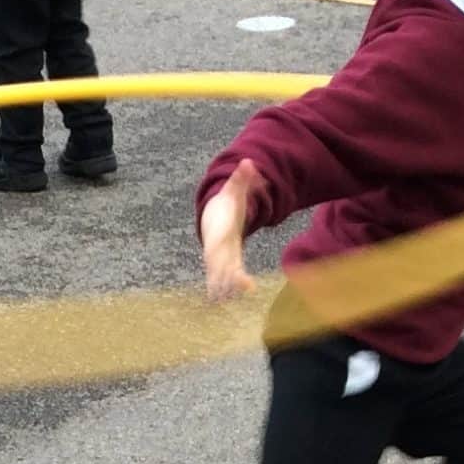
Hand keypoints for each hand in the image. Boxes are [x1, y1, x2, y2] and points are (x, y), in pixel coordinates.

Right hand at [199, 159, 261, 302]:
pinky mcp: (223, 263)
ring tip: (222, 301)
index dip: (225, 254)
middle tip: (232, 288)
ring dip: (221, 287)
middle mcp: (217, 247)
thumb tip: (249, 162)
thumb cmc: (227, 203)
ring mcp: (218, 257)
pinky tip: (221, 301)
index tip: (229, 261)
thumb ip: (243, 178)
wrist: (214, 214)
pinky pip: (221, 278)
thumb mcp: (235, 189)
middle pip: (219, 264)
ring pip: (218, 275)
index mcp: (222, 232)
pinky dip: (221, 289)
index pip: (223, 244)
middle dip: (224, 276)